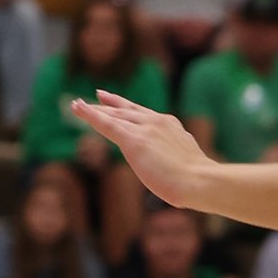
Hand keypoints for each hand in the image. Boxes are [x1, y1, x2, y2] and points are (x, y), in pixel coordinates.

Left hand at [68, 92, 214, 210]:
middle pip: (127, 110)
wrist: (200, 181)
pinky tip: (77, 108)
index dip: (128, 107)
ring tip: (77, 105)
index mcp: (170, 125)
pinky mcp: (133, 140)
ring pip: (114, 115)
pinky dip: (90, 115)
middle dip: (110, 104)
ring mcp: (144, 129)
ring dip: (94, 110)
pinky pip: (106, 124)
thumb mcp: (188, 163)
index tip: (117, 101)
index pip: (144, 114)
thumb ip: (177, 159)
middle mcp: (156, 121)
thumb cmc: (199, 182)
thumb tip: (177, 169)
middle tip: (97, 96)